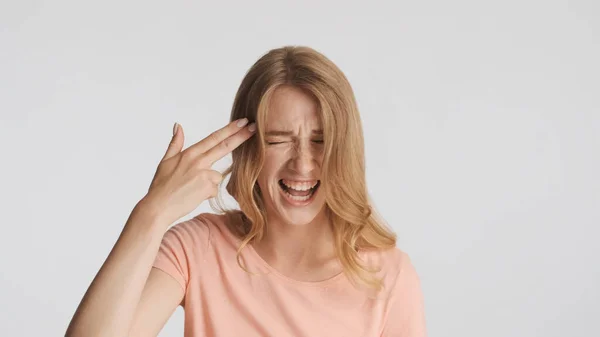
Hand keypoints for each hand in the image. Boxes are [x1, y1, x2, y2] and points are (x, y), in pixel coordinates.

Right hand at [141, 118, 255, 224]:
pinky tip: (193, 196)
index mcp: (190, 153)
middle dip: (241, 136)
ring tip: (190, 188)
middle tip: (254, 127)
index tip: (242, 122)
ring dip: (208, 182)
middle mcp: (198, 161)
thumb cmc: (161, 186)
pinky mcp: (208, 188)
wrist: (157, 208)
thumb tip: (178, 125)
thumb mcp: (165, 161)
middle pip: (225, 147)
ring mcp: (204, 174)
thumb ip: (175, 143)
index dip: (230, 129)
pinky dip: (206, 193)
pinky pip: (213, 189)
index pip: (214, 138)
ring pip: (217, 175)